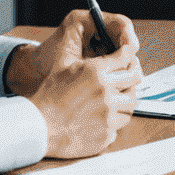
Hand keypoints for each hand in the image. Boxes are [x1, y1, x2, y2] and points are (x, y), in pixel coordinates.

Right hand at [14, 9, 142, 158]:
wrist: (39, 127)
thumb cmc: (48, 97)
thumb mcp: (63, 66)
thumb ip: (84, 54)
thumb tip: (97, 41)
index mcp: (97, 71)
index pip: (126, 57)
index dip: (129, 55)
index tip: (130, 58)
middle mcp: (106, 92)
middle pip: (135, 78)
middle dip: (133, 75)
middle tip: (128, 77)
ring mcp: (108, 114)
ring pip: (131, 104)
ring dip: (125, 101)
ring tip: (115, 100)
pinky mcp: (106, 133)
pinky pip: (119, 126)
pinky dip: (113, 122)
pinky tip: (102, 119)